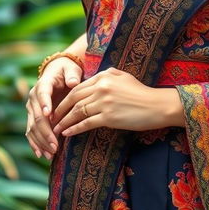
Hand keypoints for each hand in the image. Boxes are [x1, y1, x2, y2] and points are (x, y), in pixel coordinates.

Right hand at [25, 57, 82, 158]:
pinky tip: (41, 154)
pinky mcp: (33, 118)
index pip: (42, 94)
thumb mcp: (71, 69)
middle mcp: (33, 98)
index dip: (45, 104)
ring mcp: (32, 109)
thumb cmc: (66, 71)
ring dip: (41, 141)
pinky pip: (31, 132)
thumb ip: (72, 74)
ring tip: (51, 153)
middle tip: (55, 145)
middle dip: (45, 132)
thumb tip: (73, 82)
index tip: (49, 115)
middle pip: (37, 116)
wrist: (57, 72)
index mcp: (43, 84)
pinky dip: (35, 143)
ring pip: (32, 127)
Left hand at [52, 67, 175, 136]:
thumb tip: (92, 80)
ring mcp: (105, 102)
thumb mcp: (124, 77)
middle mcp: (102, 87)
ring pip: (77, 112)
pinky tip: (67, 134)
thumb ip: (107, 75)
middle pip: (74, 99)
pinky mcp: (109, 117)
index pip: (78, 87)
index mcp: (104, 76)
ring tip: (55, 130)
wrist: (157, 105)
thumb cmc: (141, 93)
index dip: (65, 99)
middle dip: (60, 110)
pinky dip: (74, 129)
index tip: (58, 108)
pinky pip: (86, 123)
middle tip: (51, 120)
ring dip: (64, 122)